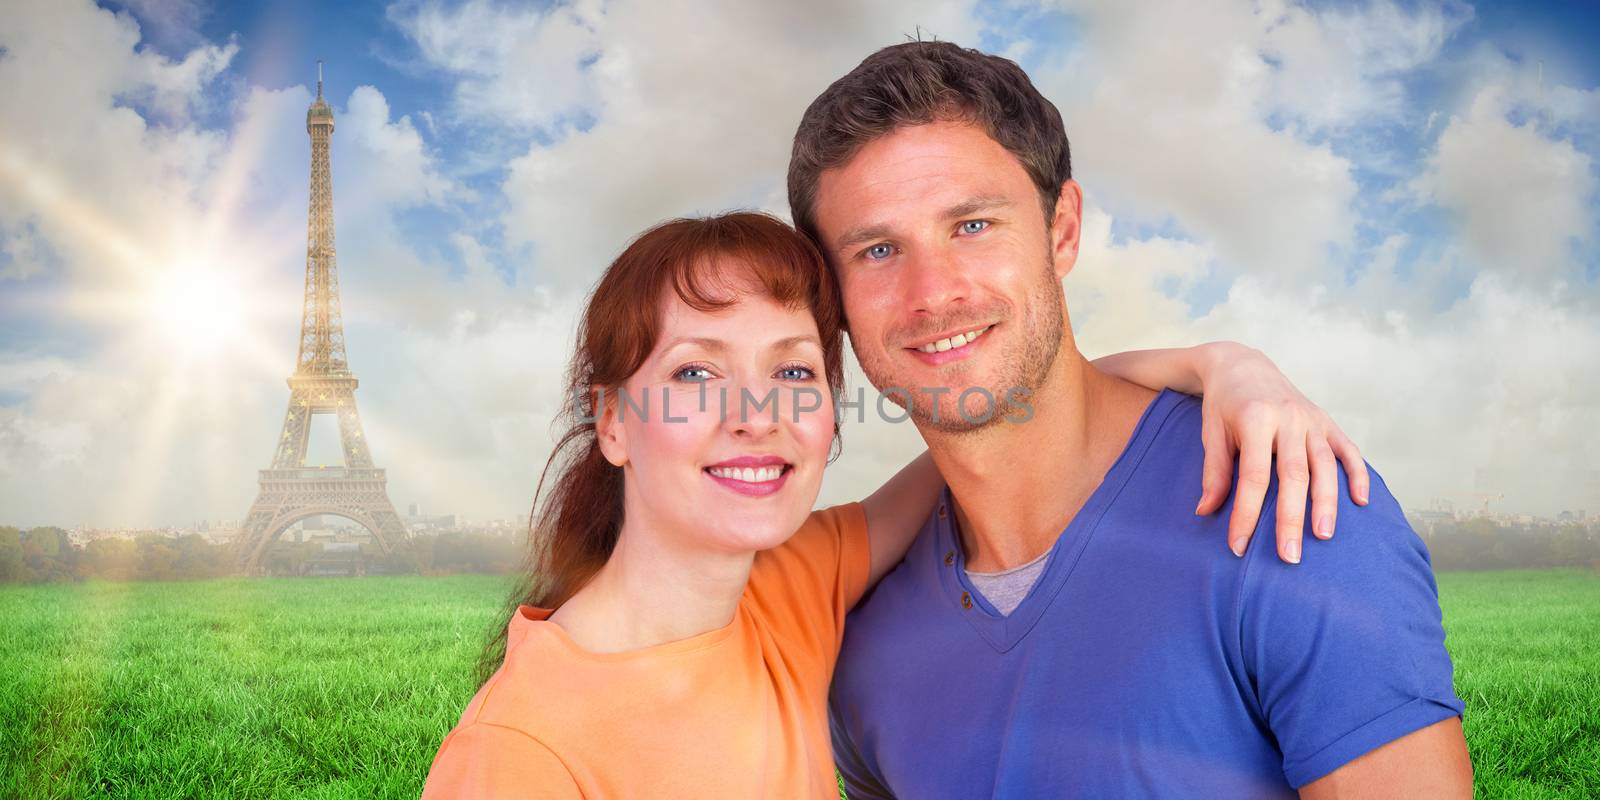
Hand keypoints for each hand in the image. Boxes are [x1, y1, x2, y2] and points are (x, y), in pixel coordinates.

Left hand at [1194, 343, 1368, 563]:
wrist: (1242, 364)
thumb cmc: (1222, 404)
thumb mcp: (1211, 433)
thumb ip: (1214, 472)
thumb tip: (1206, 511)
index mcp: (1256, 420)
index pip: (1254, 478)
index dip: (1247, 514)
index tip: (1239, 546)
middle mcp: (1289, 418)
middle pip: (1294, 476)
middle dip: (1292, 519)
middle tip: (1289, 557)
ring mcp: (1312, 419)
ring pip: (1325, 466)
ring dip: (1327, 502)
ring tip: (1324, 536)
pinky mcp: (1326, 420)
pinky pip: (1347, 449)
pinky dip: (1357, 474)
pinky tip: (1361, 502)